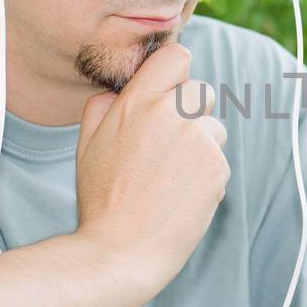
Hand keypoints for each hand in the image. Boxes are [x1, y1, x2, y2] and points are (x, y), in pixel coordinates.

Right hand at [73, 43, 229, 290]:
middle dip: (190, 113)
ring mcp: (199, 140)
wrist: (122, 250)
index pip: (177, 56)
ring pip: (214, 129)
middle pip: (201, 91)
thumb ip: (102, 108)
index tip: (170, 91)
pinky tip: (181, 197)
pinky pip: (219, 161)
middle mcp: (171, 114)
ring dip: (201, 147)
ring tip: (170, 179)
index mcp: (137, 102)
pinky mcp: (217, 167)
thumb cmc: (101, 199)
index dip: (175, 73)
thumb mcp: (87, 145)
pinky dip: (206, 176)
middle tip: (167, 147)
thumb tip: (118, 91)